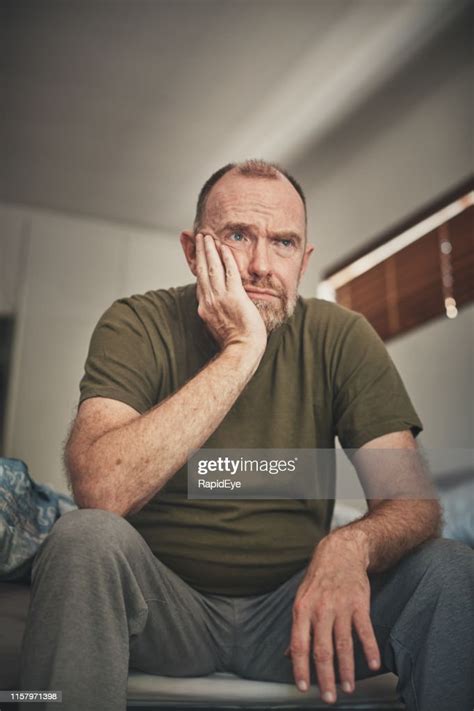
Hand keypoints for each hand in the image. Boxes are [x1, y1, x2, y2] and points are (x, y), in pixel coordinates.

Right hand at [195, 232, 266, 354]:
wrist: (241, 350)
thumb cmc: (234, 343)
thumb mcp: (217, 326)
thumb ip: (214, 313)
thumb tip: (212, 309)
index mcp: (205, 307)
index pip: (200, 281)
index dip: (198, 264)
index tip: (198, 253)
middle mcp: (209, 300)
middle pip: (202, 270)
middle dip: (201, 252)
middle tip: (200, 236)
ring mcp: (221, 298)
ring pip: (213, 268)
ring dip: (210, 250)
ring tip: (208, 237)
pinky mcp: (235, 296)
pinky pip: (230, 273)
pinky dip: (226, 259)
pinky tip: (224, 248)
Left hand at [285, 530, 380, 703]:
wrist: (340, 553)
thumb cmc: (318, 579)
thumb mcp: (301, 599)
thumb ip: (297, 628)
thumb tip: (287, 654)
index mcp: (302, 609)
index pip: (299, 644)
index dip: (300, 668)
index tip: (304, 687)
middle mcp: (320, 609)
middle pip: (322, 649)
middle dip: (326, 677)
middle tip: (329, 697)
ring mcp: (341, 606)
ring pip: (344, 644)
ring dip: (347, 669)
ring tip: (348, 687)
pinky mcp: (359, 603)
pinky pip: (365, 630)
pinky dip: (370, 649)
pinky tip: (372, 665)